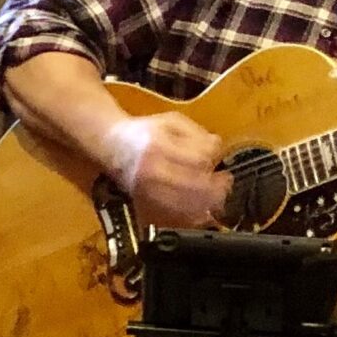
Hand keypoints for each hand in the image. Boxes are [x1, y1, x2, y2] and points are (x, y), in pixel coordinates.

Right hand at [100, 111, 227, 228]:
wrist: (111, 145)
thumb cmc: (144, 131)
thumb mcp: (171, 121)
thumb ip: (196, 132)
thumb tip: (217, 147)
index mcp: (159, 146)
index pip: (198, 160)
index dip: (212, 161)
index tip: (217, 159)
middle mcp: (152, 170)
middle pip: (194, 186)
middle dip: (216, 187)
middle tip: (225, 182)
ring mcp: (147, 189)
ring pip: (185, 204)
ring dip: (207, 203)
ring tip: (218, 198)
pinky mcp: (145, 201)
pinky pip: (173, 215)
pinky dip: (191, 215)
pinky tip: (202, 211)